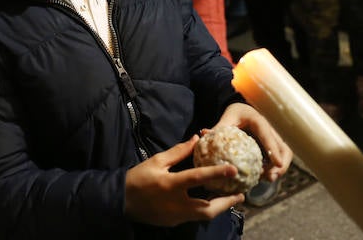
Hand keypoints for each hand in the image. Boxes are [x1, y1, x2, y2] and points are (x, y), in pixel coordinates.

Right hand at [124, 136, 243, 226]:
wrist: (121, 201)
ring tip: (230, 199)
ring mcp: (175, 216)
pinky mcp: (174, 222)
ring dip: (219, 208)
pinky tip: (211, 202)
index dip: (216, 173)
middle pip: (207, 208)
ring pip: (203, 216)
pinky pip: (194, 217)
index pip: (198, 178)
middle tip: (240, 195)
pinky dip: (205, 210)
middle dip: (226, 203)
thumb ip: (178, 152)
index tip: (233, 169)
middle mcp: (176, 203)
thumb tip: (196, 139)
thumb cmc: (138, 178)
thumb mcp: (157, 161)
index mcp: (171, 184)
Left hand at [213, 103, 292, 181]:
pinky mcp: (272, 147)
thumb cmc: (235, 114)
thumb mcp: (227, 118)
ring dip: (278, 169)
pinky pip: (276, 159)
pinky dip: (272, 169)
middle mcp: (270, 131)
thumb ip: (218, 127)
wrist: (243, 111)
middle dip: (281, 165)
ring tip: (265, 179)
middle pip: (284, 149)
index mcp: (259, 122)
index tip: (277, 164)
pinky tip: (261, 177)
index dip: (273, 150)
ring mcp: (273, 140)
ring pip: (283, 156)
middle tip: (270, 177)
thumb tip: (204, 133)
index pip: (268, 136)